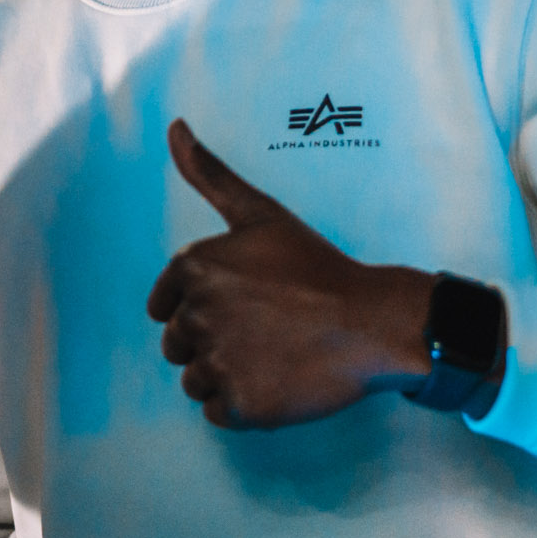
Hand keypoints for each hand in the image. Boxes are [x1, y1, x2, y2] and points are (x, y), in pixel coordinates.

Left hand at [147, 119, 436, 429]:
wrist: (372, 323)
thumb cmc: (316, 267)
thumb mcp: (259, 214)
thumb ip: (208, 173)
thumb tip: (173, 125)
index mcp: (192, 268)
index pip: (164, 305)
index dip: (205, 307)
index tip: (247, 303)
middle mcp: (196, 313)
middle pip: (177, 345)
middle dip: (213, 341)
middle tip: (265, 329)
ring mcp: (217, 361)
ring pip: (194, 380)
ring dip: (226, 374)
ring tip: (273, 353)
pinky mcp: (238, 404)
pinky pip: (216, 412)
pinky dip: (243, 404)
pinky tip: (277, 380)